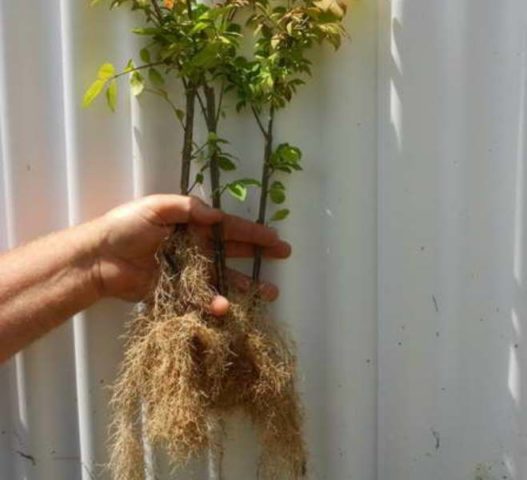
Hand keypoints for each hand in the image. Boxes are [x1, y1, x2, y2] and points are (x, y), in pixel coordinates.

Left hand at [90, 194, 290, 314]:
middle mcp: (195, 248)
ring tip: (269, 294)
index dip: (253, 233)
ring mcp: (188, 272)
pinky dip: (213, 304)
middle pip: (232, 251)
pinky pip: (200, 299)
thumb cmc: (125, 227)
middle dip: (258, 254)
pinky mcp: (176, 292)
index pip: (228, 228)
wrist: (99, 259)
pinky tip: (226, 309)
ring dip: (245, 285)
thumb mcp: (155, 207)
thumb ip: (188, 208)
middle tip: (283, 257)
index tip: (275, 239)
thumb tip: (217, 216)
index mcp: (192, 226)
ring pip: (222, 277)